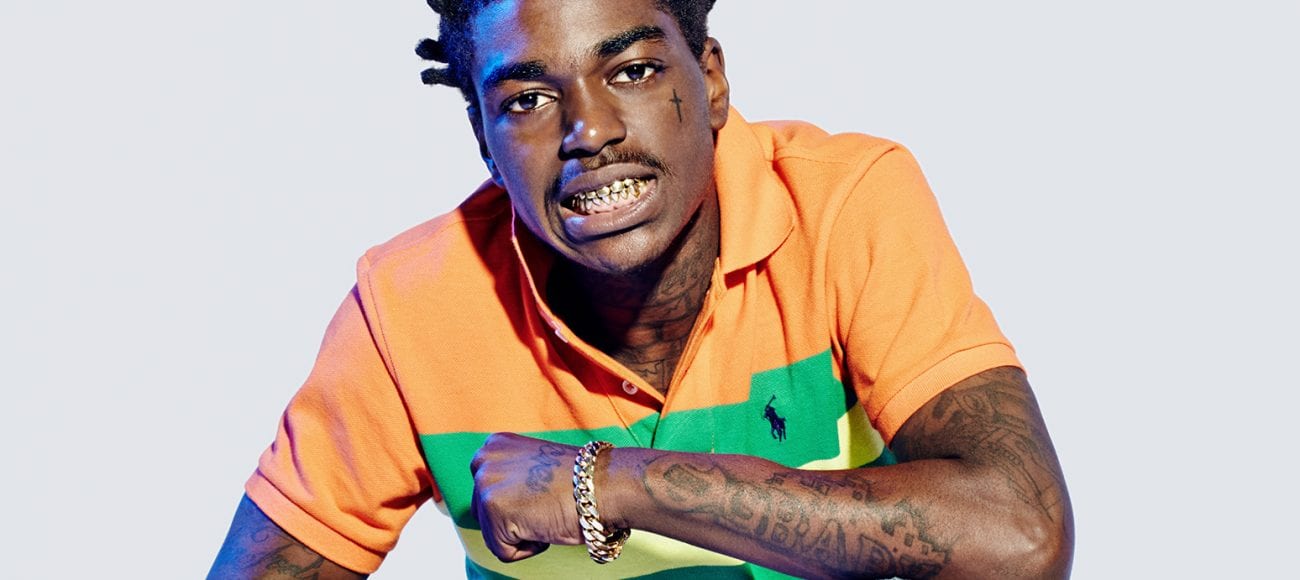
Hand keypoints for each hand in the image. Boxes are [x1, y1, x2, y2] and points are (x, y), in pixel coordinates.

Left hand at [469, 433, 584, 560]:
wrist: (603, 485)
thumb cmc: (580, 481)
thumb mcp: (536, 468)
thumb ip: (512, 478)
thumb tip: (502, 504)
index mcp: (495, 446)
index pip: (487, 492)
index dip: (517, 503)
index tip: (541, 495)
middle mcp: (484, 460)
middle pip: (484, 515)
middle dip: (514, 520)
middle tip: (546, 505)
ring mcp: (485, 484)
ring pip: (493, 535)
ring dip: (521, 534)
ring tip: (546, 513)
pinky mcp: (493, 511)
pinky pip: (503, 552)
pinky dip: (528, 549)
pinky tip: (546, 524)